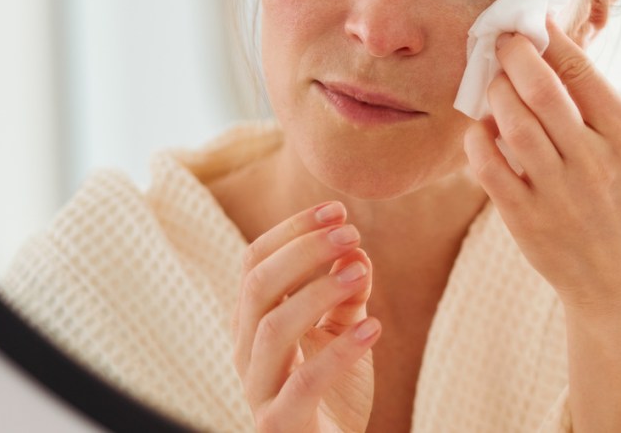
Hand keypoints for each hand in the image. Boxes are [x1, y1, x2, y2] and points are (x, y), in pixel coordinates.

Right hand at [231, 201, 381, 432]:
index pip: (254, 261)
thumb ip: (347, 293)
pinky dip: (339, 352)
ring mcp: (258, 390)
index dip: (293, 230)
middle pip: (258, 286)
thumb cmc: (332, 392)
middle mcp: (245, 353)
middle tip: (351, 232)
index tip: (338, 209)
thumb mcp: (342, 332)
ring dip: (319, 291)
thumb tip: (356, 249)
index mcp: (252, 323)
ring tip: (361, 271)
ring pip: (273, 328)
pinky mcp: (279, 426)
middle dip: (305, 250)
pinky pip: (303, 383)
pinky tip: (374, 329)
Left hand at [464, 17, 620, 431]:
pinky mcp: (527, 222)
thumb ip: (600, 107)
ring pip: (513, 124)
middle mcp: (595, 163)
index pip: (582, 71)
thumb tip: (552, 49)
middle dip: (514, 55)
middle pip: (543, 90)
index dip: (549, 38)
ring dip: (495, 93)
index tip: (529, 20)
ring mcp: (560, 195)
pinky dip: (478, 140)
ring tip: (493, 83)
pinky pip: (489, 168)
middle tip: (500, 41)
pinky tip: (480, 129)